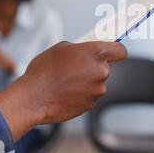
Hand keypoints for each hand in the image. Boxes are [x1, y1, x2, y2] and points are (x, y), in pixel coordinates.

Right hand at [0, 41, 126, 140]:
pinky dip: (81, 93)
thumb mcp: (60, 48)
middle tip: (76, 67)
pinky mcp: (91, 104)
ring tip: (66, 81)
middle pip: (105, 66)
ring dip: (86, 81)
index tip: (112, 51)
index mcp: (96, 53)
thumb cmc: (44, 71)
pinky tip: (66, 91)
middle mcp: (101, 71)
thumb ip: (80, 49)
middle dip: (93, 66)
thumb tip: (85, 52)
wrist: (33, 98)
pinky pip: (90, 95)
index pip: (120, 50)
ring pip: (96, 82)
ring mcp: (98, 89)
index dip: (116, 50)